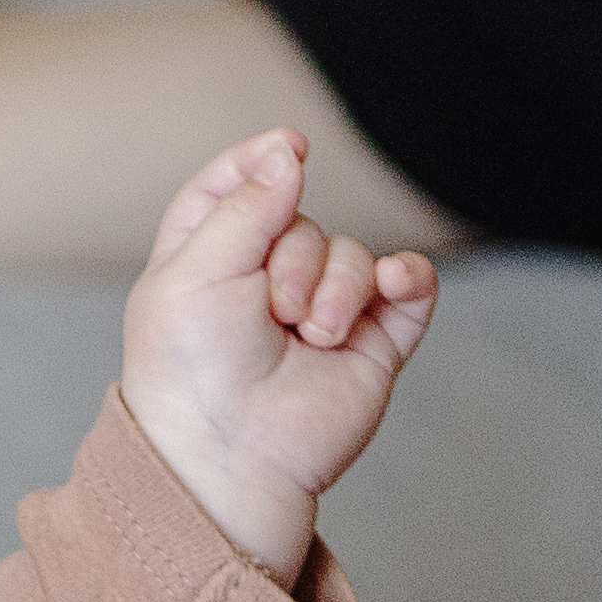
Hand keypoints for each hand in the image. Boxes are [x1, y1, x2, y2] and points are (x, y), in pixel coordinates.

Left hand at [117, 128, 433, 580]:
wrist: (232, 455)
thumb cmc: (192, 368)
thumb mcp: (197, 269)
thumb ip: (247, 204)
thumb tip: (289, 152)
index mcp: (206, 260)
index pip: (235, 188)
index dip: (260, 161)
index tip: (291, 147)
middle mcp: (264, 283)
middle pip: (302, 220)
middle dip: (295, 254)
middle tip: (273, 310)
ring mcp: (322, 314)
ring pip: (355, 254)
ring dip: (338, 286)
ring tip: (313, 335)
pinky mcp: (372, 345)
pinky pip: (409, 288)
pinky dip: (408, 277)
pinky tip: (392, 283)